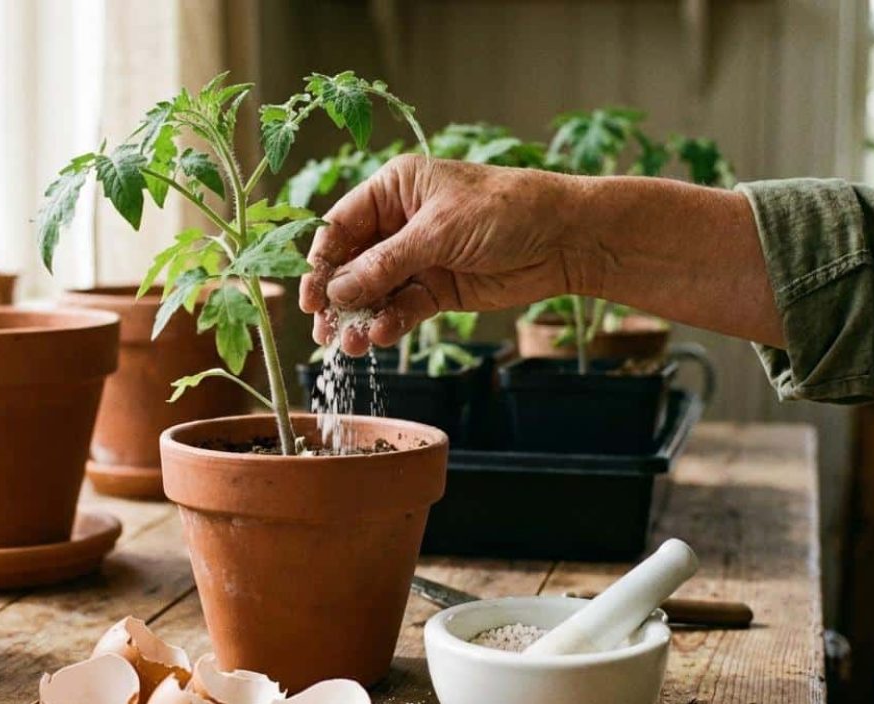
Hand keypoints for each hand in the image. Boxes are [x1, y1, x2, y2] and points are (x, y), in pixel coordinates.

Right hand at [300, 155, 584, 354]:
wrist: (565, 238)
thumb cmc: (506, 211)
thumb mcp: (439, 231)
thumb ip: (386, 263)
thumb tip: (338, 292)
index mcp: (394, 188)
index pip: (340, 226)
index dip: (321, 262)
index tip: (309, 298)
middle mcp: (399, 222)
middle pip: (351, 264)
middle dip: (337, 300)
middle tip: (324, 333)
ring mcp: (418, 257)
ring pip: (374, 293)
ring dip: (361, 319)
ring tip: (353, 345)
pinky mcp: (437, 288)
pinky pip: (402, 309)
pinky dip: (390, 324)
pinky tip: (383, 338)